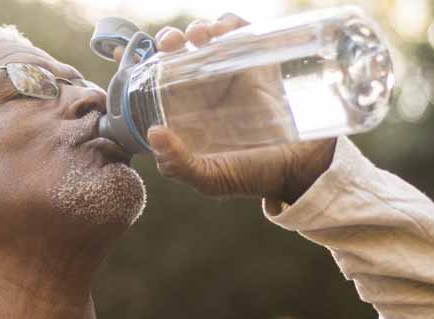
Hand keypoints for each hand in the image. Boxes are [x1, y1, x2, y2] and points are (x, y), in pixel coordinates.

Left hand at [119, 14, 336, 204]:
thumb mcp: (210, 179)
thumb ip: (179, 164)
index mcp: (186, 112)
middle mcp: (206, 89)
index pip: (158, 79)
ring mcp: (233, 73)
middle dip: (170, 39)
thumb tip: (153, 133)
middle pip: (180, 52)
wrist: (301, 168)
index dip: (145, 63)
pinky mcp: (259, 62)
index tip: (132, 55)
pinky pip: (242, 33)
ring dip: (198, 29)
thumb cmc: (252, 175)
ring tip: (200, 37)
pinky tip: (224, 32)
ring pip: (208, 37)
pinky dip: (230, 24)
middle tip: (172, 43)